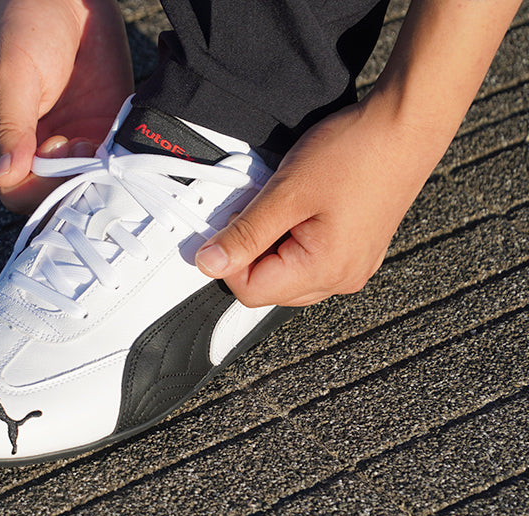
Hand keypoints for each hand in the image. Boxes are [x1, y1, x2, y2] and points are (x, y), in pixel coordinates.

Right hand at [0, 0, 132, 213]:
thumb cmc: (27, 23)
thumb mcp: (13, 74)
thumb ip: (10, 126)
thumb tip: (5, 176)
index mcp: (7, 137)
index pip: (17, 190)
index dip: (38, 187)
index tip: (54, 152)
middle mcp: (40, 144)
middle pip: (55, 193)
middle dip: (71, 182)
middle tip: (82, 146)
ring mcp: (75, 136)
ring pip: (88, 181)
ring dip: (97, 172)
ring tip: (99, 139)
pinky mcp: (106, 124)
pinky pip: (114, 158)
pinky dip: (119, 157)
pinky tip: (116, 135)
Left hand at [194, 0, 521, 307]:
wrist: (406, 124)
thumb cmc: (355, 152)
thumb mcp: (285, 192)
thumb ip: (244, 234)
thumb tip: (209, 263)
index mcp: (324, 272)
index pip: (249, 291)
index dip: (228, 259)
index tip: (227, 224)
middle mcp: (342, 279)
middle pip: (269, 287)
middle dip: (251, 251)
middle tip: (259, 206)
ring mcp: (353, 266)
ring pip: (288, 274)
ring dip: (272, 243)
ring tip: (284, 203)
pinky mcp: (357, 250)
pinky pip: (310, 259)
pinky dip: (293, 238)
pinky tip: (301, 206)